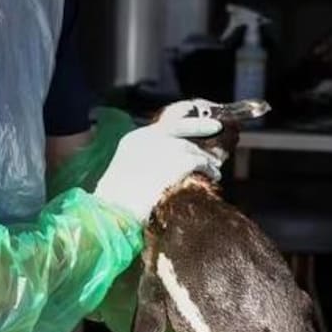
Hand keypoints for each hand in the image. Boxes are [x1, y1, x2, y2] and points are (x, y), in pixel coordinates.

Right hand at [94, 103, 222, 221]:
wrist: (118, 209)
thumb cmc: (116, 200)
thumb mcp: (124, 172)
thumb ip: (143, 162)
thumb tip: (161, 169)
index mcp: (136, 138)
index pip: (168, 125)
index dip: (192, 124)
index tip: (207, 122)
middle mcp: (154, 138)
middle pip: (184, 137)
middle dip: (201, 138)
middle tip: (214, 144)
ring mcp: (170, 148)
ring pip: (195, 150)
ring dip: (207, 160)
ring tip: (215, 170)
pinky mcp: (183, 161)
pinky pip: (202, 163)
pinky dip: (210, 170)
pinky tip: (214, 177)